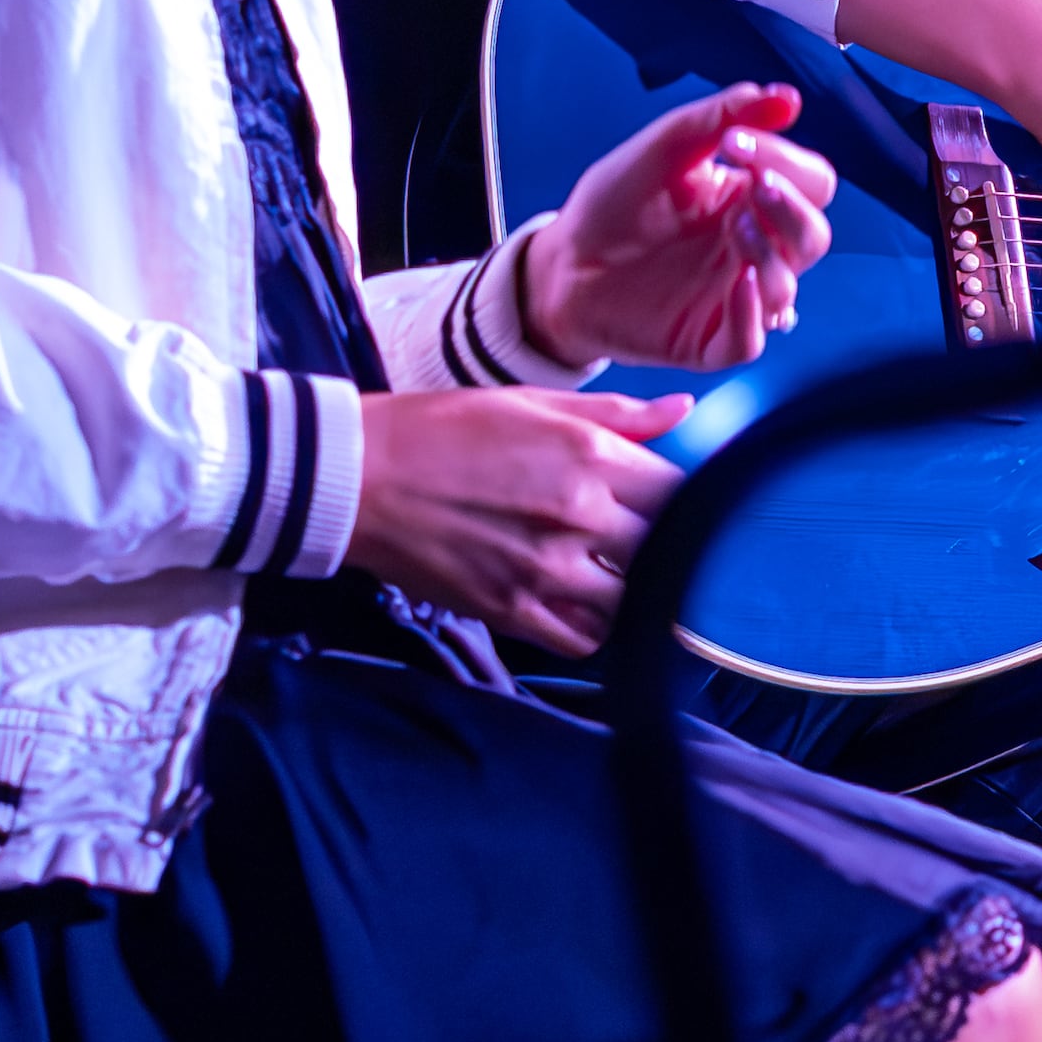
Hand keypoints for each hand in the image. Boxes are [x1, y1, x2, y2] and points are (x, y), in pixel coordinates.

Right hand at [347, 383, 680, 654]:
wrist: (357, 476)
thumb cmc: (440, 431)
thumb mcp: (531, 402)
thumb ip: (616, 414)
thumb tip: (683, 413)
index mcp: (588, 456)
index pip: (681, 492)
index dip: (681, 500)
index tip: (665, 501)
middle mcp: (577, 515)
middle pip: (664, 550)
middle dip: (662, 546)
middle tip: (640, 539)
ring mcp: (546, 570)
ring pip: (632, 601)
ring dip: (631, 591)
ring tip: (612, 575)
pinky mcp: (512, 610)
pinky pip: (583, 640)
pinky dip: (594, 629)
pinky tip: (582, 606)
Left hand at [522, 81, 832, 372]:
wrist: (560, 263)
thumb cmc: (612, 205)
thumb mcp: (664, 147)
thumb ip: (722, 117)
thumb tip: (788, 97)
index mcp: (749, 199)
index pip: (810, 183)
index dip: (788, 162)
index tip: (735, 143)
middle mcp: (751, 249)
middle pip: (813, 236)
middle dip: (793, 210)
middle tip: (757, 186)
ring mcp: (732, 297)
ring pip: (787, 287)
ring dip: (772, 257)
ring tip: (735, 230)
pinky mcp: (707, 340)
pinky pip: (751, 340)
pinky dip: (751, 314)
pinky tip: (736, 284)